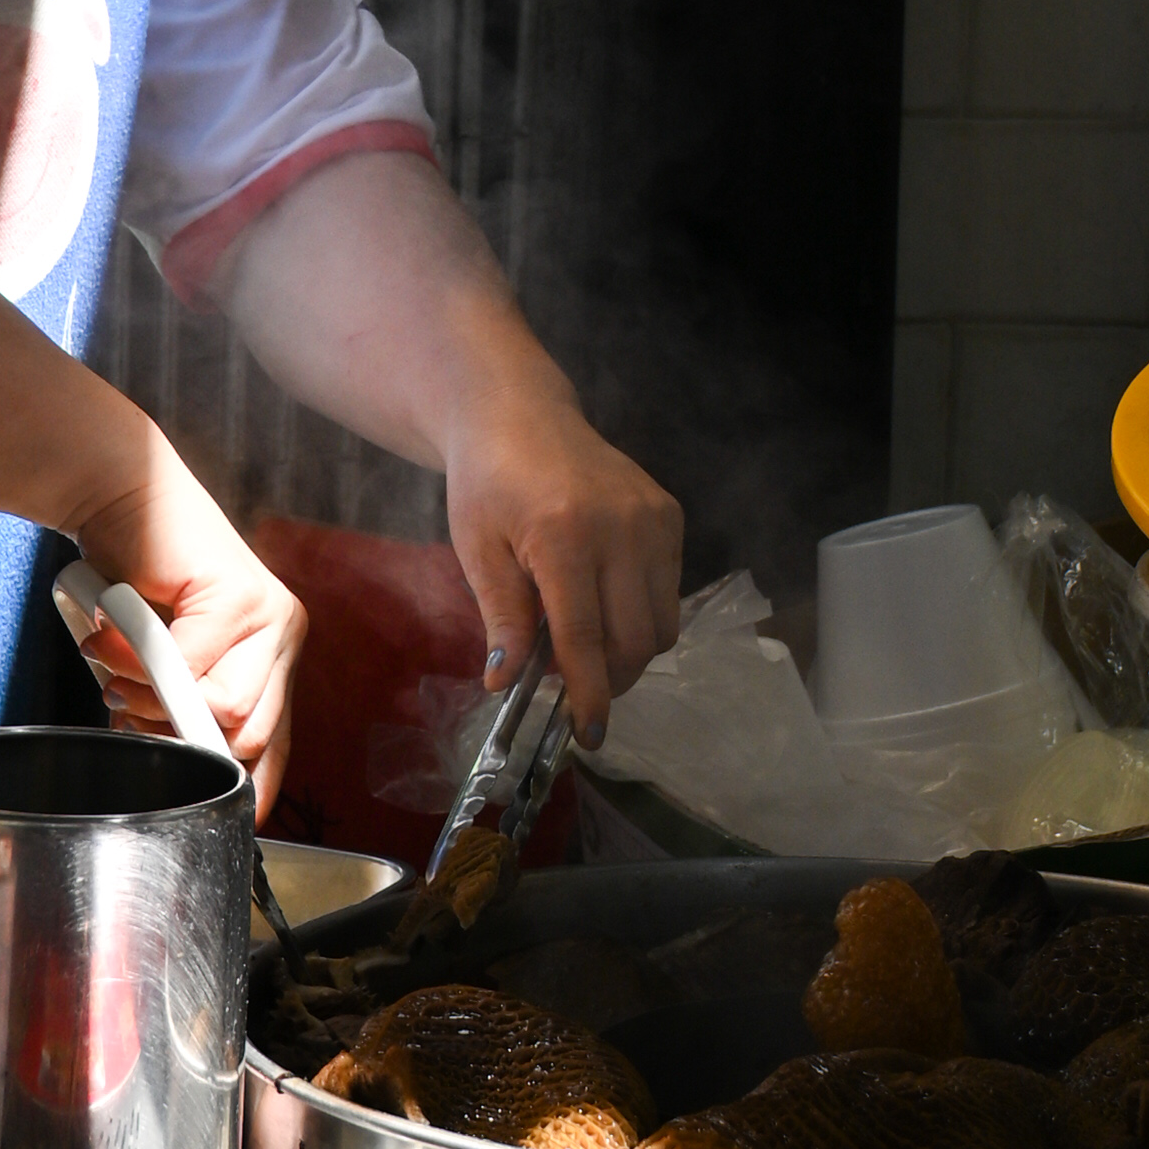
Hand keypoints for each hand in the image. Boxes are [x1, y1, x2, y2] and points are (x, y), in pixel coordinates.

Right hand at [64, 436, 306, 806]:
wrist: (116, 493)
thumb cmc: (133, 574)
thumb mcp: (163, 657)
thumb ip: (181, 705)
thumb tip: (178, 766)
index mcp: (273, 656)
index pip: (275, 742)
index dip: (248, 784)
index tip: (218, 809)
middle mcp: (282, 635)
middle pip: (249, 735)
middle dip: (175, 734)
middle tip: (127, 702)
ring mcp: (268, 614)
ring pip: (223, 708)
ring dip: (153, 699)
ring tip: (117, 667)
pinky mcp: (239, 595)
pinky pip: (185, 668)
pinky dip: (134, 662)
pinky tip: (108, 636)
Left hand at [437, 375, 686, 727]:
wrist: (519, 413)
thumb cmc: (487, 483)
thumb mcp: (478, 551)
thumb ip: (501, 618)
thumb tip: (506, 684)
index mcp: (564, 537)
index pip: (586, 638)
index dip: (590, 695)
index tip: (587, 735)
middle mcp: (621, 527)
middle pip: (635, 640)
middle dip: (611, 679)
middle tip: (574, 685)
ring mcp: (654, 519)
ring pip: (662, 623)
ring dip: (629, 651)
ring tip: (587, 642)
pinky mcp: (670, 513)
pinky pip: (670, 590)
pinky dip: (642, 612)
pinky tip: (606, 599)